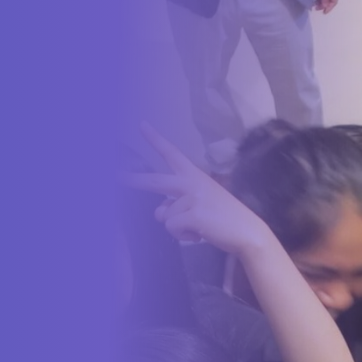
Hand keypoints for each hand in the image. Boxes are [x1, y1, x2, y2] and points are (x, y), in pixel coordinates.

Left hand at [126, 123, 276, 254]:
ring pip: (165, 216)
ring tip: (200, 227)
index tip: (141, 124)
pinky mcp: (193, 214)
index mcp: (194, 176)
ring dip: (178, 227)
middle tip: (115, 176)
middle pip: (155, 181)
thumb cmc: (223, 219)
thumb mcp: (198, 206)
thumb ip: (176, 205)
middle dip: (134, 179)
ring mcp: (192, 197)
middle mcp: (191, 182)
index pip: (172, 153)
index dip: (155, 139)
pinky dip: (182, 237)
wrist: (246, 232)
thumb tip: (159, 212)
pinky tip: (199, 234)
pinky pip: (172, 228)